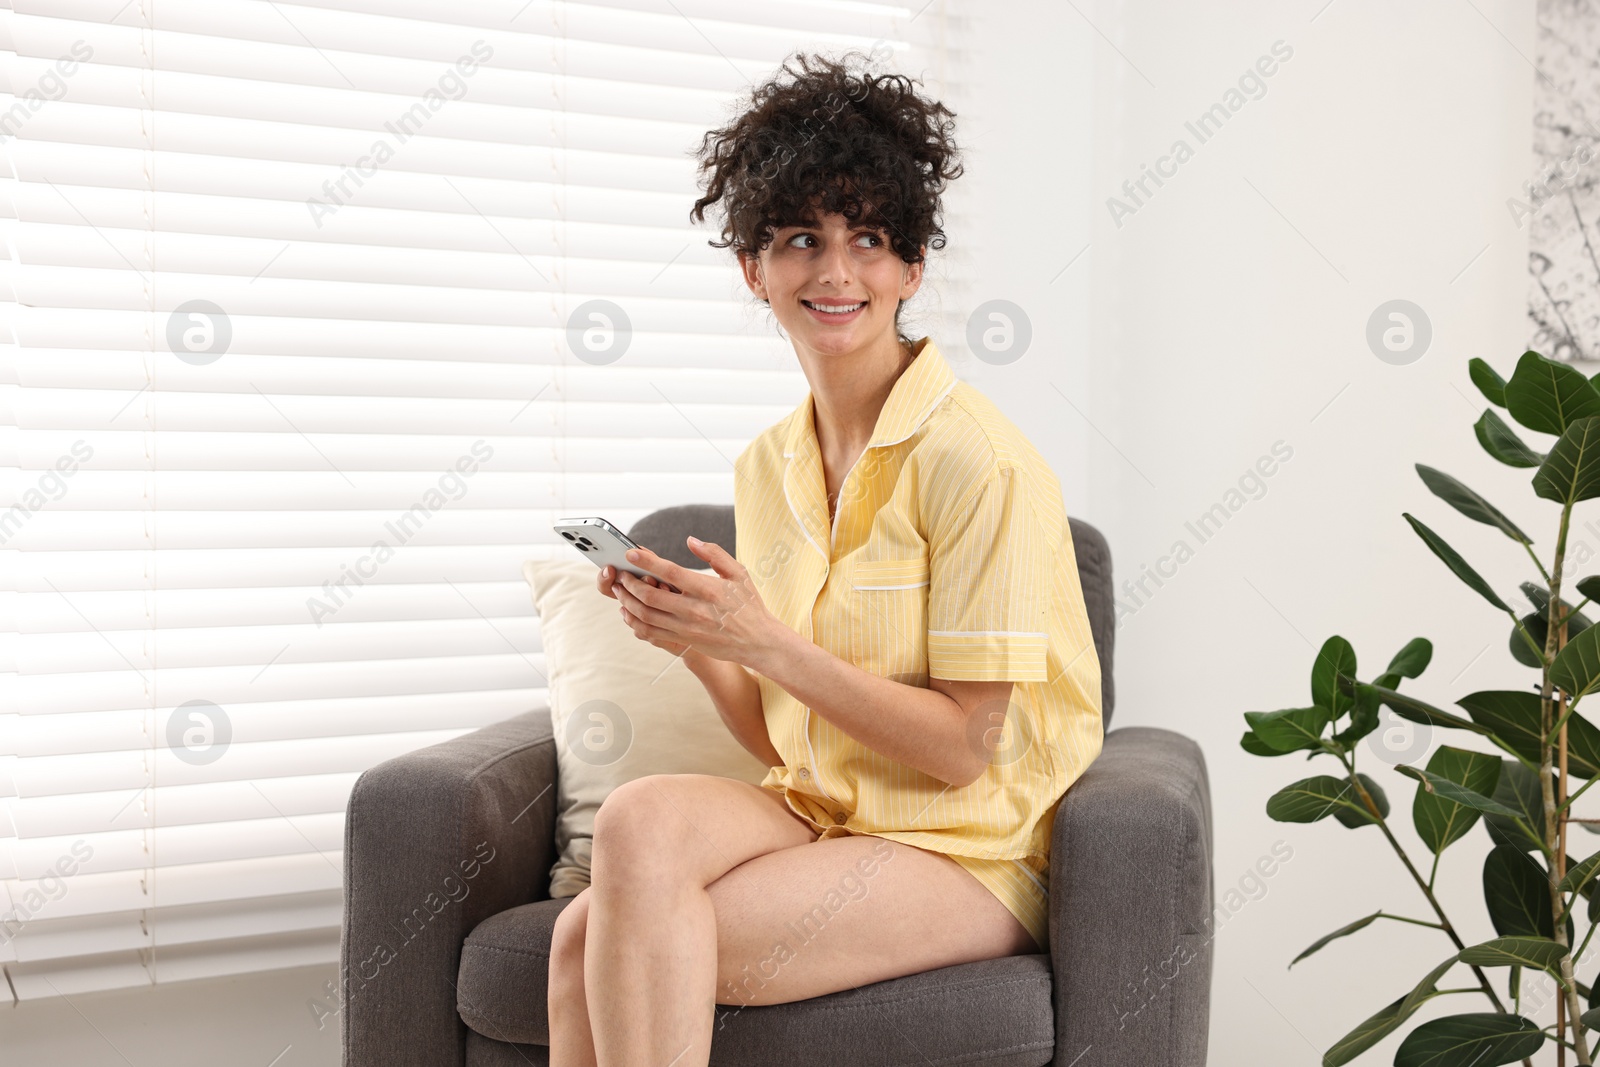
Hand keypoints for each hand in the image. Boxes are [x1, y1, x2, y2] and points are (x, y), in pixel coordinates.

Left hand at [609, 537, 782, 668]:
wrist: (758, 642)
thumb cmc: (749, 605)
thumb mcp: (739, 573)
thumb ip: (714, 553)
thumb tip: (690, 540)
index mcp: (708, 589)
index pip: (670, 572)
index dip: (647, 561)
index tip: (631, 553)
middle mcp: (695, 610)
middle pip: (651, 596)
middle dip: (630, 583)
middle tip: (621, 574)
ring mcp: (687, 629)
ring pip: (646, 616)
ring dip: (627, 602)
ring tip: (620, 591)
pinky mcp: (684, 642)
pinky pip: (651, 634)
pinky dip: (634, 623)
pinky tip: (629, 613)